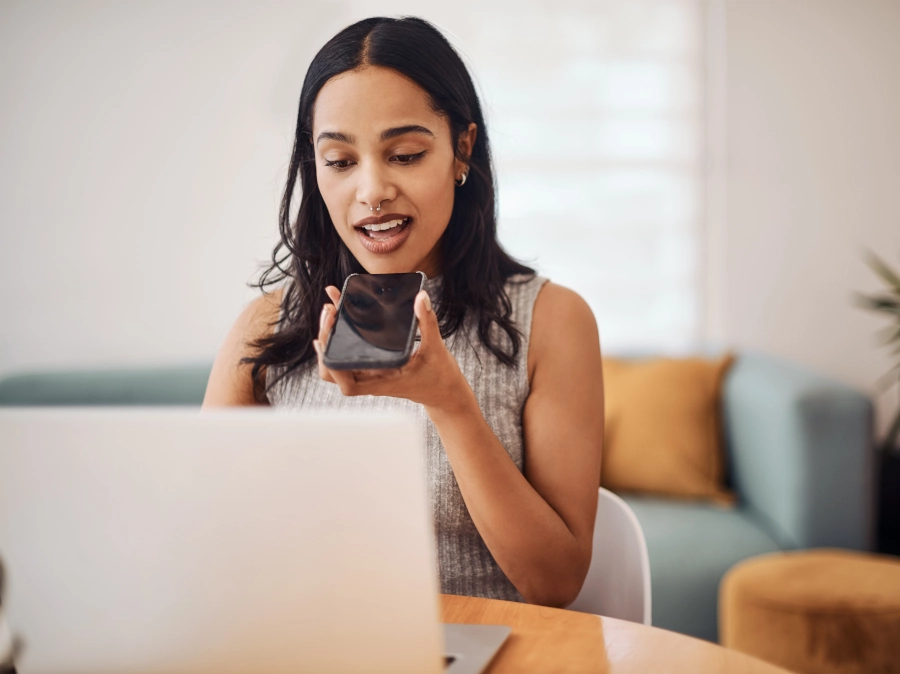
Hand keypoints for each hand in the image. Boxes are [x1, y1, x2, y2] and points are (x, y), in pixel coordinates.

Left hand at [313, 286, 472, 412]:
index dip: (332, 364)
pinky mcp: (372, 368)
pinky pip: (346, 358)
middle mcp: (372, 380)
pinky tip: (335, 324)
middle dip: (325, 344)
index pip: (348, 384)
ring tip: (330, 314)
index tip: (328, 337)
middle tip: (330, 312)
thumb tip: (421, 297)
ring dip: (328, 343)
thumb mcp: (436, 348)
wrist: (444, 393)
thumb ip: (427, 322)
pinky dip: (337, 342)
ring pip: (337, 367)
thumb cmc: (440, 377)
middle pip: (334, 372)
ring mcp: (370, 375)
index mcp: (384, 381)